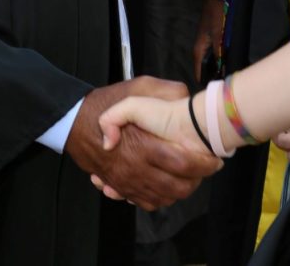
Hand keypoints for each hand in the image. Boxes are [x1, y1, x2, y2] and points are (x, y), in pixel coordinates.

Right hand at [66, 77, 220, 209]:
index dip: (203, 164)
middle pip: (177, 187)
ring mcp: (128, 181)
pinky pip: (146, 202)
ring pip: (164, 198)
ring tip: (193, 177)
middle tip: (207, 169)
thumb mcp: (136, 87)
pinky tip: (169, 186)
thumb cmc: (105, 104)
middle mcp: (136, 168)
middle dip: (197, 180)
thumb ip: (163, 91)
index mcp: (144, 145)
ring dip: (181, 191)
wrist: (74, 123)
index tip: (214, 158)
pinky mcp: (121, 186)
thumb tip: (185, 98)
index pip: (182, 164)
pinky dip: (160, 199)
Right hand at [193, 0, 224, 82]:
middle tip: (227, 85)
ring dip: (219, 68)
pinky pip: (215, 56)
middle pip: (206, 70)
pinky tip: (230, 63)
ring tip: (230, 77)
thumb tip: (222, 71)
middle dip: (215, 77)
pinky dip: (221, 60)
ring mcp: (206, 45)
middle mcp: (200, 50)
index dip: (207, 83)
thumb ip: (220, 53)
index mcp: (198, 51)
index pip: (199, 74)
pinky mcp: (212, 41)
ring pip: (211, 63)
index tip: (216, 93)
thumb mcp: (219, 34)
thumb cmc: (216, 14)